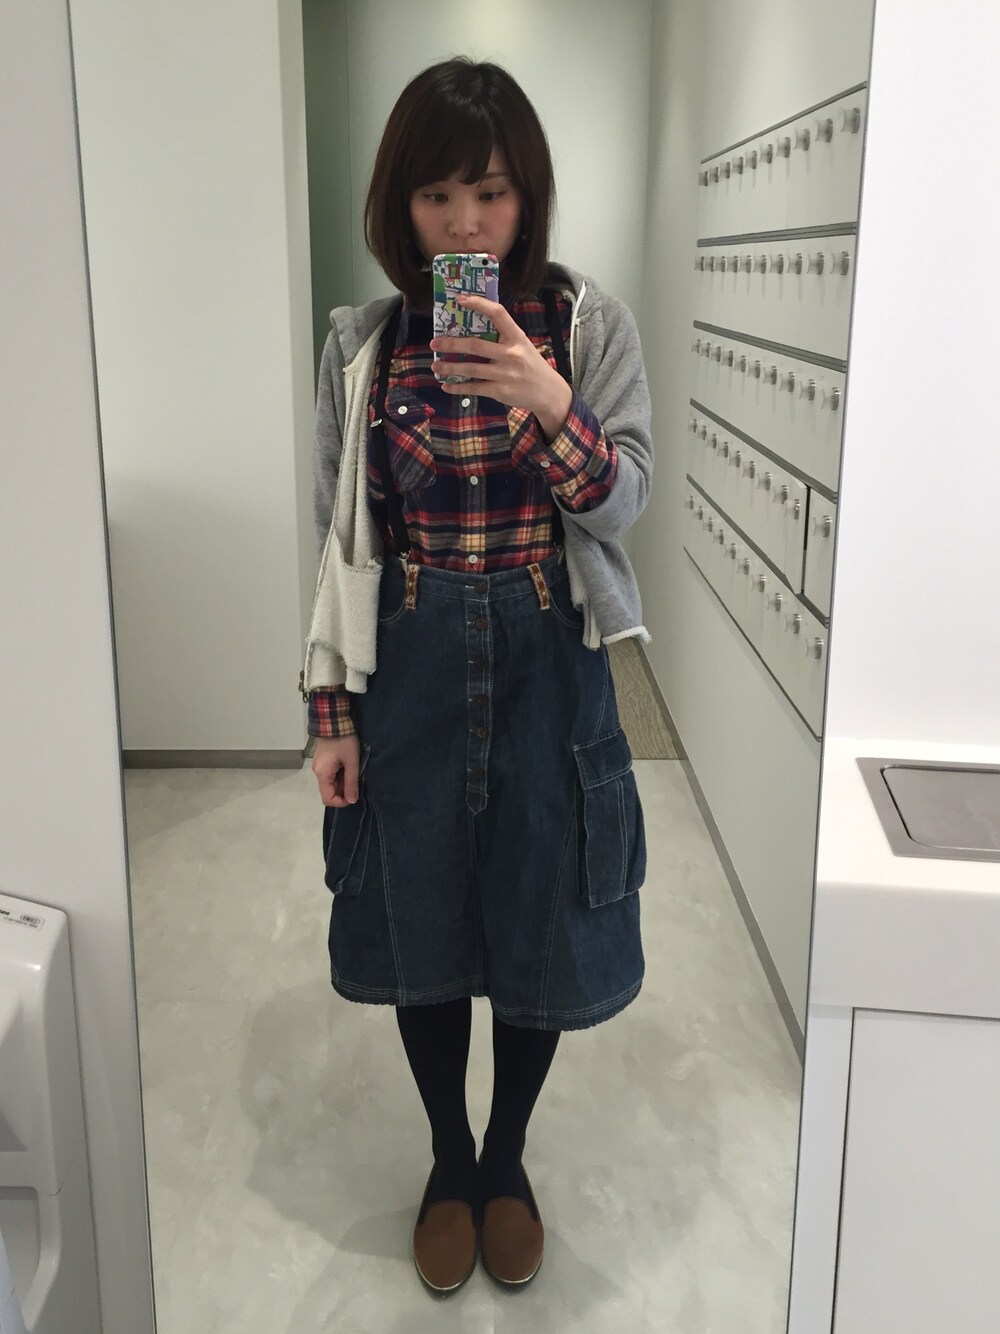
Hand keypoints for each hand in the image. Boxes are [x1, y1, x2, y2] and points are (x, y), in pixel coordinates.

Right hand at [312, 734, 360, 806]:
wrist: (335, 721)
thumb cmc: (344, 741)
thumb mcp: (352, 762)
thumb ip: (351, 783)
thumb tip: (352, 800)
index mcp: (322, 774)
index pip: (327, 799)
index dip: (341, 802)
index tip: (353, 795)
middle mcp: (317, 772)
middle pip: (328, 791)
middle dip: (343, 791)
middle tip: (356, 781)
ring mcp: (318, 766)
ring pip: (330, 783)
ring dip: (342, 782)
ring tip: (353, 771)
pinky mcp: (321, 760)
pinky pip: (329, 774)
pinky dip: (339, 775)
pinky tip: (347, 767)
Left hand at [429, 294, 572, 440]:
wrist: (548, 392)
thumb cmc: (530, 365)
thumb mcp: (522, 345)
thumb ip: (502, 338)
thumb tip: (472, 329)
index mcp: (516, 337)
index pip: (498, 314)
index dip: (479, 304)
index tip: (460, 300)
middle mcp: (511, 354)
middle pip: (476, 345)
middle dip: (452, 344)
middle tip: (434, 343)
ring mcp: (505, 374)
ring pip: (471, 369)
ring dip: (450, 368)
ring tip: (436, 366)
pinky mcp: (500, 391)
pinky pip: (474, 388)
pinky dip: (458, 388)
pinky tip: (446, 386)